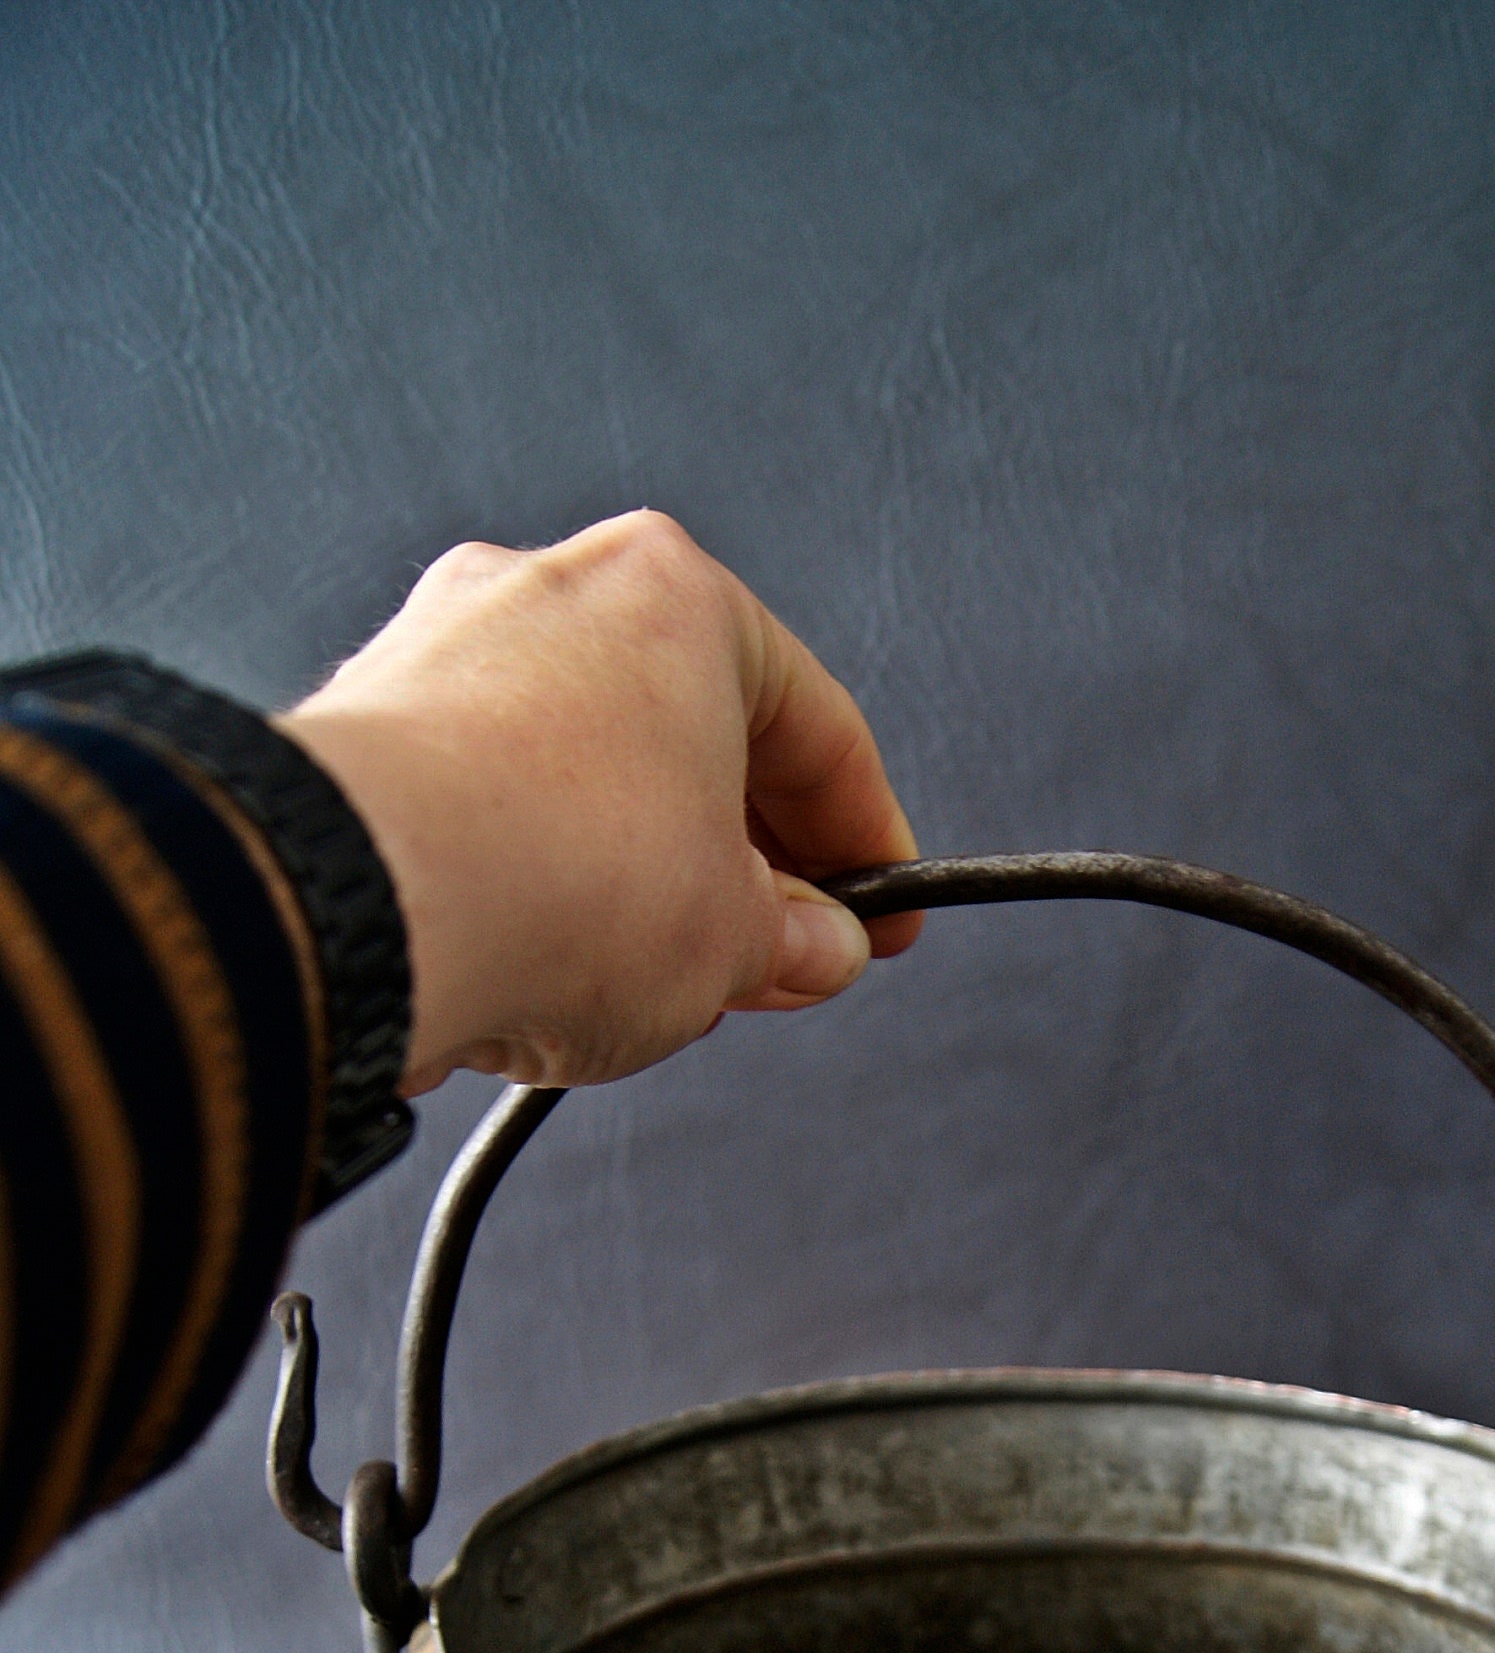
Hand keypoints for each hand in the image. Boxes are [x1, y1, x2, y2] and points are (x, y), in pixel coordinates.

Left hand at [276, 510, 919, 1096]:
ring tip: (665, 970)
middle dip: (746, 856)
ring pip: (585, 766)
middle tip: (782, 951)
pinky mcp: (365, 725)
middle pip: (692, 736)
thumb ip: (796, 940)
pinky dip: (540, 866)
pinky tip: (557, 947)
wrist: (370, 908)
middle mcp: (552, 590)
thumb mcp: (738, 942)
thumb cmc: (558, 879)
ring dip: (640, 863)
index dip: (867, 840)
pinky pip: (491, 800)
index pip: (815, 725)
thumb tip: (814, 947)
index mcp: (675, 594)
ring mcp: (445, 648)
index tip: (880, 909)